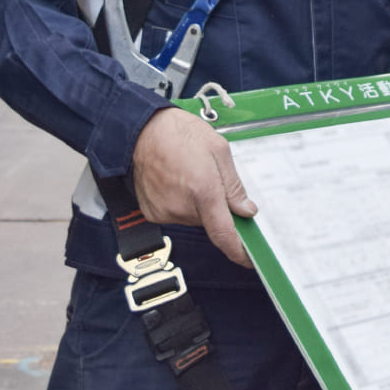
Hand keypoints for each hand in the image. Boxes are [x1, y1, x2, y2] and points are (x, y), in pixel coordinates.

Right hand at [131, 106, 257, 266]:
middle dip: (217, 207)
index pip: (224, 234)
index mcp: (203, 191)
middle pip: (211, 221)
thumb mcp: (219, 150)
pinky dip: (181, 203)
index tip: (249, 259)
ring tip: (190, 174)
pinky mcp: (152, 213)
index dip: (238, 251)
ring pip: (194, 218)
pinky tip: (177, 181)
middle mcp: (182, 207)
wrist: (141, 130)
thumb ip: (233, 185)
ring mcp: (165, 213)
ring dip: (198, 204)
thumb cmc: (179, 133)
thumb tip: (245, 210)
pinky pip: (176, 215)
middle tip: (211, 180)